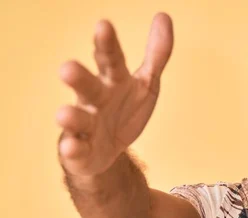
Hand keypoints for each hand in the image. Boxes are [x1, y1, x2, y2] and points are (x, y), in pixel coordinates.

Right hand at [56, 13, 173, 176]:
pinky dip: (73, 149)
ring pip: (76, 119)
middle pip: (86, 86)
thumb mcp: (146, 83)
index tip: (103, 26)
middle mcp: (94, 99)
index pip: (110, 59)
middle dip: (77, 77)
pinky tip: (73, 146)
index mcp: (112, 81)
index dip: (106, 44)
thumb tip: (164, 16)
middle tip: (67, 68)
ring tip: (64, 114)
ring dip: (70, 117)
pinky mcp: (80, 150)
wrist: (110, 150)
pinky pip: (76, 150)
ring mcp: (85, 125)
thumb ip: (156, 55)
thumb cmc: (124, 109)